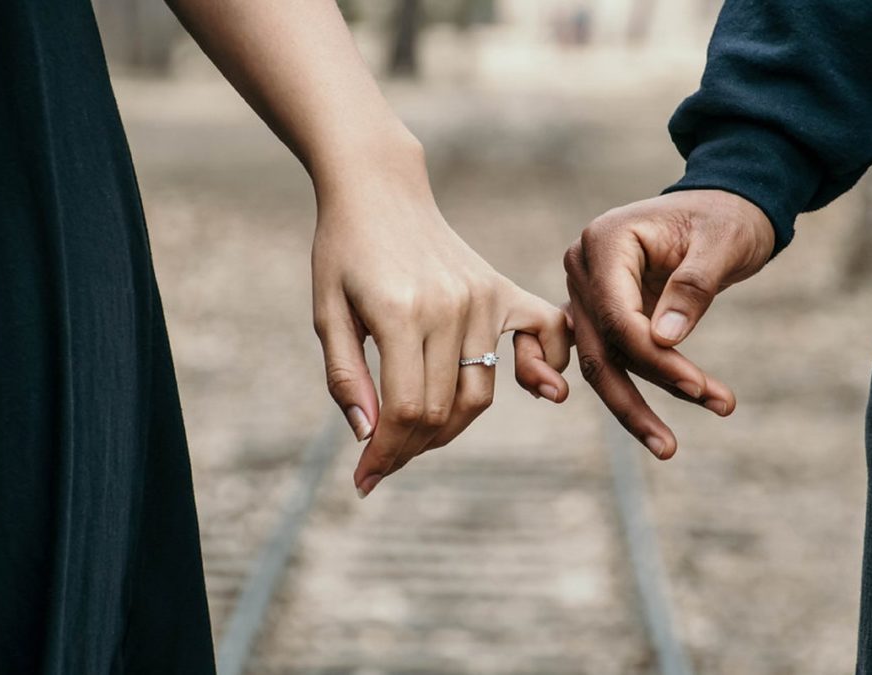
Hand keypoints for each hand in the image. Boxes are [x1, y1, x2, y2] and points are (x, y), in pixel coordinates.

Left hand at [312, 139, 570, 497]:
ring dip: (450, 426)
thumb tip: (369, 436)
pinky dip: (544, 367)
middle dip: (410, 448)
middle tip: (383, 459)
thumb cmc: (343, 251)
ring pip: (480, 391)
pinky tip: (536, 388)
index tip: (365, 480)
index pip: (406, 410)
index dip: (386, 454)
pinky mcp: (501, 288)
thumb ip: (346, 376)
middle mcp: (450, 307)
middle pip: (443, 410)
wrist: (379, 189)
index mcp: (399, 313)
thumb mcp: (327, 312)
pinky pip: (544, 335)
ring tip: (417, 433)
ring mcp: (482, 297)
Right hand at [563, 189, 773, 458]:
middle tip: (670, 446)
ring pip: (599, 362)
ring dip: (632, 405)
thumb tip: (664, 340)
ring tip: (669, 446)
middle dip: (636, 398)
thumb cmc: (726, 218)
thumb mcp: (722, 243)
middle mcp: (583, 267)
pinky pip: (601, 357)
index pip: (617, 316)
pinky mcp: (599, 312)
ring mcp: (585, 292)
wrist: (723, 207)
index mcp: (604, 241)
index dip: (654, 358)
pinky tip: (633, 425)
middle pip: (600, 348)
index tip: (698, 386)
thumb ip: (692, 287)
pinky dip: (618, 389)